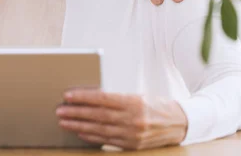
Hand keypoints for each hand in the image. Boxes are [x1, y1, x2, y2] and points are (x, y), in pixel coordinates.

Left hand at [56, 89, 187, 149]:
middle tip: (60, 110)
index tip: (67, 96)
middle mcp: (133, 119)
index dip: (83, 97)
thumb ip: (116, 99)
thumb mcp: (138, 96)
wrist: (181, 123)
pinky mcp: (132, 145)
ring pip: (99, 129)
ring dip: (79, 126)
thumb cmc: (156, 105)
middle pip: (98, 115)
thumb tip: (89, 99)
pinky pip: (107, 141)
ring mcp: (133, 134)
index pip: (102, 99)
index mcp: (134, 102)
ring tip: (64, 122)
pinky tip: (79, 132)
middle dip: (76, 113)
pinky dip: (91, 136)